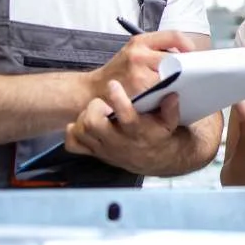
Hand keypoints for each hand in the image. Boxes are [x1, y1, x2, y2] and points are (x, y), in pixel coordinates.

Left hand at [65, 79, 188, 175]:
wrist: (157, 159)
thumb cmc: (161, 135)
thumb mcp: (171, 122)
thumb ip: (171, 108)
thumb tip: (171, 94)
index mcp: (138, 132)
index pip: (126, 117)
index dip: (118, 99)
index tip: (113, 85)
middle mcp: (118, 142)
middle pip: (93, 123)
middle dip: (94, 107)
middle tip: (102, 103)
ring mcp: (104, 148)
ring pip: (81, 131)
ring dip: (84, 117)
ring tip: (95, 111)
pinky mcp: (95, 153)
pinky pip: (73, 145)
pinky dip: (74, 132)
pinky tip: (83, 124)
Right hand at [89, 30, 194, 99]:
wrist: (93, 90)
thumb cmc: (119, 71)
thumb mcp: (134, 52)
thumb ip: (156, 50)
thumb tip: (185, 57)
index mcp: (140, 41)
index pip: (173, 36)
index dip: (187, 45)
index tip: (192, 55)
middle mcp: (138, 55)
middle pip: (175, 59)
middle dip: (184, 68)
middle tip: (189, 74)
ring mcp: (138, 75)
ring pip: (170, 78)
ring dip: (177, 83)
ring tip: (178, 86)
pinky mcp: (138, 93)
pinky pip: (162, 93)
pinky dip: (168, 95)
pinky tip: (168, 97)